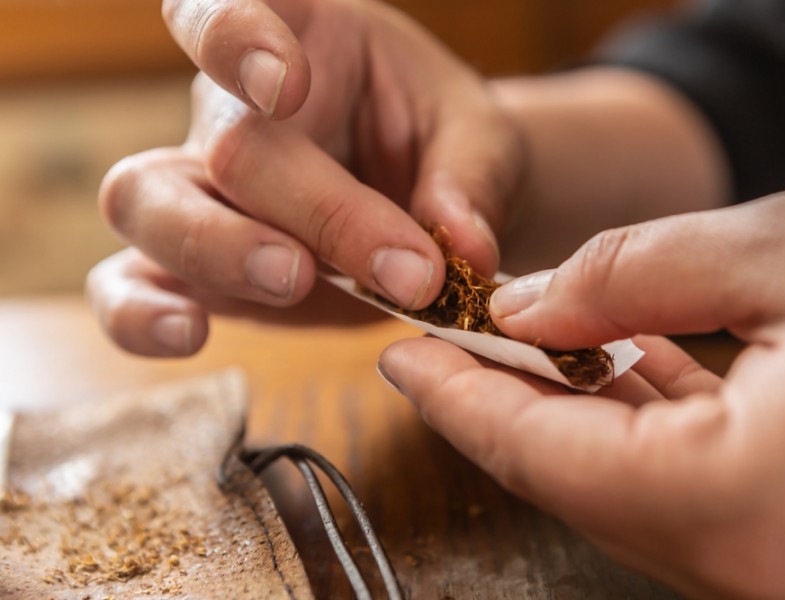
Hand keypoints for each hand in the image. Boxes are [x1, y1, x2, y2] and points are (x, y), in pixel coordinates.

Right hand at [88, 0, 523, 355]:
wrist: (427, 203)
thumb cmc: (443, 146)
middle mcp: (231, 109)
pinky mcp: (193, 265)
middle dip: (309, 209)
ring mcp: (199, 187)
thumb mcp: (477, 143)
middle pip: (227, 142)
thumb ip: (470, 184)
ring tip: (294, 285)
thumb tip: (463, 252)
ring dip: (216, 250)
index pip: (228, 7)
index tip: (283, 86)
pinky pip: (128, 285)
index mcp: (298, 40)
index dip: (236, 38)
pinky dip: (141, 314)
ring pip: (144, 200)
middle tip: (390, 268)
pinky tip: (189, 335)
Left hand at [378, 176, 784, 598]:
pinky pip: (693, 492)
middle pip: (576, 482)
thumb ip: (630, 278)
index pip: (541, 453)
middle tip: (450, 344)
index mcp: (744, 503)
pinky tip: (614, 374)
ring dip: (569, 417)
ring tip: (516, 348)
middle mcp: (762, 569)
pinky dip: (641, 432)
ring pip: (630, 491)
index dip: (458, 399)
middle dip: (504, 405)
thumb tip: (528, 310)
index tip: (403, 357)